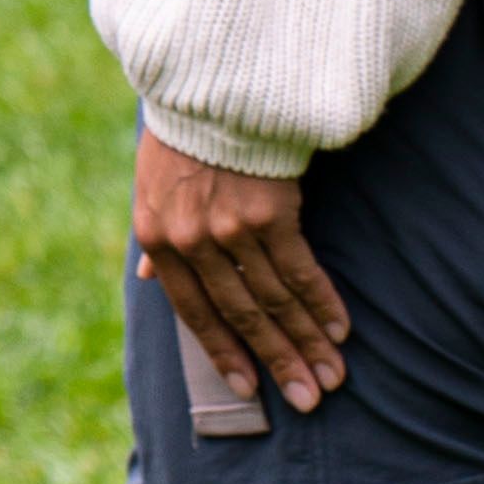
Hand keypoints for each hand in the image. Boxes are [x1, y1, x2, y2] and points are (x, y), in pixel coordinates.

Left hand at [131, 132, 349, 413]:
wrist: (209, 84)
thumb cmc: (183, 134)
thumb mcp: (151, 184)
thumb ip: (157, 236)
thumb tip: (145, 277)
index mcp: (158, 239)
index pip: (193, 312)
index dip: (224, 352)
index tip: (249, 388)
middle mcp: (191, 241)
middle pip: (240, 315)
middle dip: (277, 361)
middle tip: (307, 398)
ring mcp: (230, 229)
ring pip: (274, 300)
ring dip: (307, 341)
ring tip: (330, 375)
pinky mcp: (269, 212)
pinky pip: (300, 270)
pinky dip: (321, 302)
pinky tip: (338, 329)